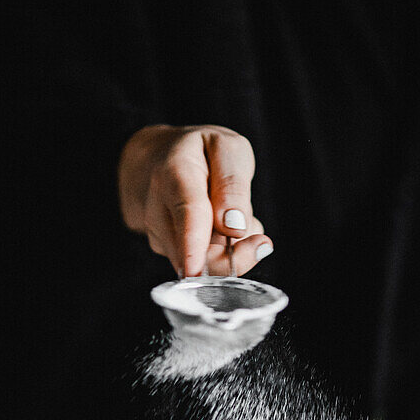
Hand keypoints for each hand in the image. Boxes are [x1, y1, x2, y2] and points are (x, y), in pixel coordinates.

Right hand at [118, 124, 272, 277]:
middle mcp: (159, 209)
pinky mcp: (166, 253)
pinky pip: (201, 264)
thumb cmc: (199, 153)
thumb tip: (235, 227)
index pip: (187, 212)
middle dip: (232, 258)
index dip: (192, 245)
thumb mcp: (227, 149)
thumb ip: (233, 184)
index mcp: (174, 173)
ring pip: (201, 265)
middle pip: (194, 253)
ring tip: (234, 220)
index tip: (197, 269)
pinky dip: (220, 253)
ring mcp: (159, 236)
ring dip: (229, 252)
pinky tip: (220, 230)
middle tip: (261, 243)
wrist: (158, 160)